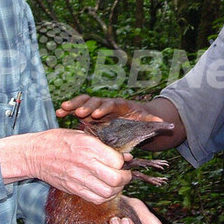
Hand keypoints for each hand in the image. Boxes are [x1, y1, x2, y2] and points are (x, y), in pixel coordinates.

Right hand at [0, 128, 130, 204]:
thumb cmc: (58, 141)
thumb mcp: (81, 134)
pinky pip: (96, 199)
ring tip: (116, 183)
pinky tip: (105, 189)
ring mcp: (78, 178)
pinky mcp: (73, 189)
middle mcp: (85, 163)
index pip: (117, 160)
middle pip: (116, 179)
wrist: (35, 154)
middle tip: (125, 174)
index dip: (123, 162)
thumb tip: (125, 157)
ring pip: (108, 192)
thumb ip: (103, 146)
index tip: (123, 161)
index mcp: (88, 146)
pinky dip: (105, 197)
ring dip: (117, 189)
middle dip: (125, 178)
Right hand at [58, 95, 185, 150]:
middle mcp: (104, 103)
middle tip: (78, 112)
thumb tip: (164, 122)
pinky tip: (59, 112)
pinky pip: (75, 109)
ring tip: (63, 109)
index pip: (109, 104)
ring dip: (73, 104)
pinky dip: (67, 110)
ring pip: (82, 102)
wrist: (129, 117)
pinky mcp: (86, 112)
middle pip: (94, 101)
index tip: (98, 114)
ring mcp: (94, 107)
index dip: (103, 108)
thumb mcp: (144, 120)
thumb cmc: (137, 119)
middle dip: (86, 106)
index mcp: (117, 105)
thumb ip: (151, 121)